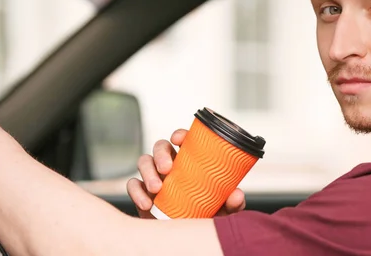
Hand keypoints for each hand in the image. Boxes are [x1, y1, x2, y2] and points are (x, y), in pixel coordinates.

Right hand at [127, 129, 245, 218]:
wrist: (186, 236)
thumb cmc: (204, 215)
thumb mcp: (221, 210)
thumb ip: (230, 204)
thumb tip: (236, 195)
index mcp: (189, 161)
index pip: (183, 140)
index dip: (179, 134)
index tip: (178, 138)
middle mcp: (170, 165)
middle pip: (160, 146)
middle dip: (161, 153)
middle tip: (168, 168)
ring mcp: (154, 177)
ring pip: (144, 161)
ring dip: (148, 171)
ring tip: (157, 188)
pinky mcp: (142, 192)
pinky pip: (133, 184)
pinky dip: (136, 191)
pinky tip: (146, 203)